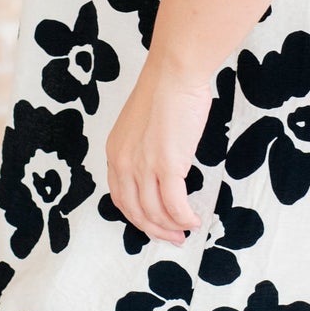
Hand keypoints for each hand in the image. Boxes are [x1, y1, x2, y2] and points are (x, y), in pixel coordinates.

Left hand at [105, 59, 217, 244]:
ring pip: (154, 212)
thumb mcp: (141, 125)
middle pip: (135, 211)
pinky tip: (194, 220)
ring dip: (172, 226)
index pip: (120, 197)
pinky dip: (184, 217)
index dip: (138, 216)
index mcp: (114, 153)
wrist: (174, 73)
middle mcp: (123, 163)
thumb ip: (143, 149)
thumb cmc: (164, 91)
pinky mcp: (167, 165)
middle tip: (173, 237)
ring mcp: (144, 166)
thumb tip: (161, 169)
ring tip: (187, 230)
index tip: (155, 223)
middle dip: (155, 229)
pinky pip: (175, 204)